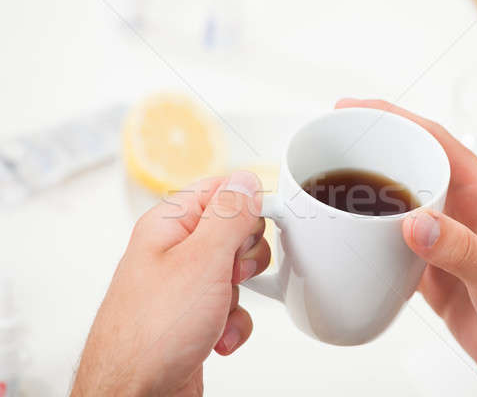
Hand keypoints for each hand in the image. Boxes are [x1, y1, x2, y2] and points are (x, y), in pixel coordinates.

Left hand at [71, 171, 269, 395]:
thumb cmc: (152, 333)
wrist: (137, 394)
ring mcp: (186, 286)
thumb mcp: (202, 260)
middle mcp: (176, 252)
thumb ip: (229, 215)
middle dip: (244, 257)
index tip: (260, 223)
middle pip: (234, 232)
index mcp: (170, 225)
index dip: (246, 203)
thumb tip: (246, 180)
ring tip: (216, 310)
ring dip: (239, 296)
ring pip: (236, 272)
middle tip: (230, 272)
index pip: (218, 190)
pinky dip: (232, 323)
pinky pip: (232, 306)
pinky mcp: (195, 315)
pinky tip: (216, 336)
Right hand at [337, 99, 476, 396]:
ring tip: (329, 192)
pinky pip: (393, 251)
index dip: (394, 118)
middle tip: (330, 146)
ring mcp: (445, 244)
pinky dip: (368, 245)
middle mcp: (461, 213)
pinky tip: (348, 247)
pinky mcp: (434, 275)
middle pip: (409, 169)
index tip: (356, 108)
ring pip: (397, 209)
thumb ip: (460, 249)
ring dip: (365, 200)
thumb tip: (412, 222)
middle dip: (370, 153)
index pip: (435, 141)